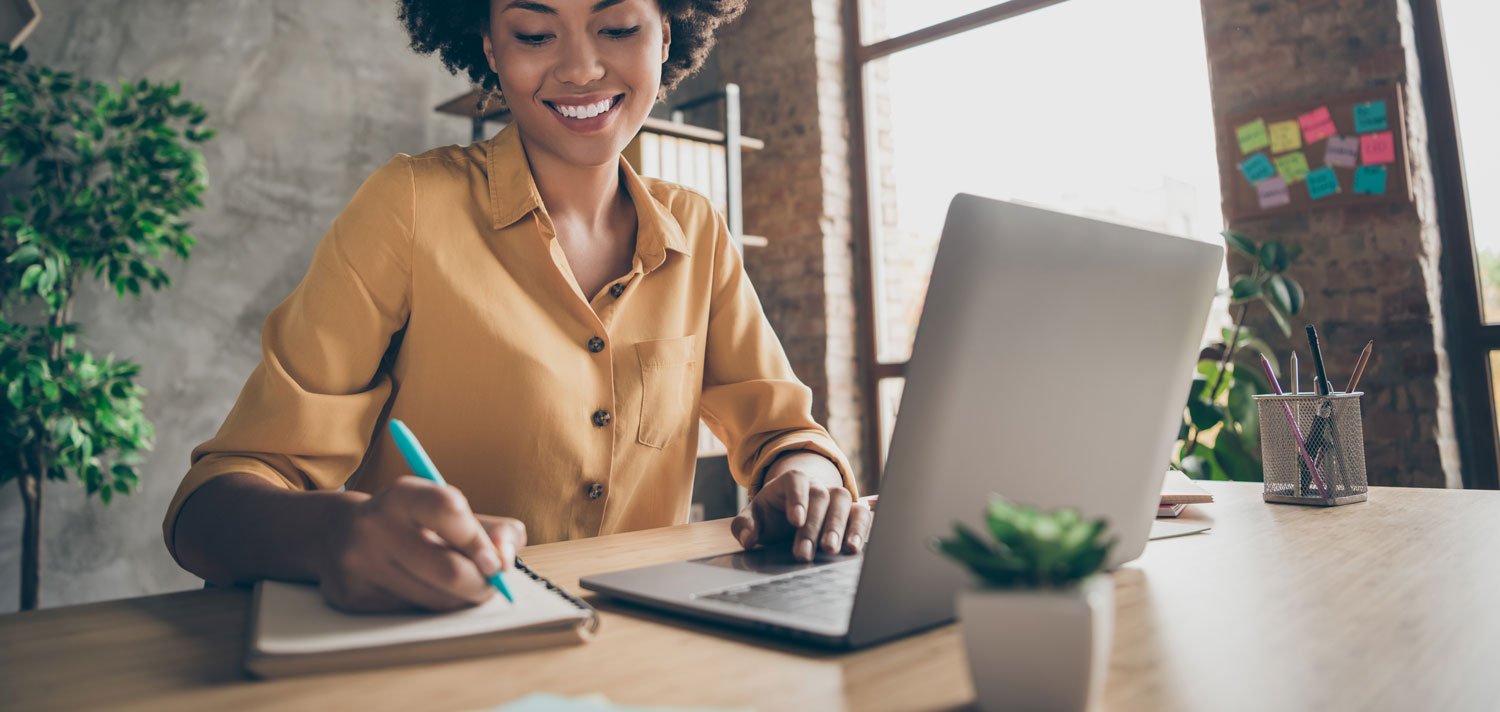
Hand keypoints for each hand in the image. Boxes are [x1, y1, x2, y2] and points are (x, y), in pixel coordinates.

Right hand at [316, 476, 526, 611]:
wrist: (337, 533)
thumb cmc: (412, 522)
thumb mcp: (452, 512)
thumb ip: (494, 530)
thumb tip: (506, 559)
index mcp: (402, 495)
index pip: (450, 510)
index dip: (480, 541)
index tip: (496, 562)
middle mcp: (375, 526)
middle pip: (448, 570)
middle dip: (481, 584)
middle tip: (490, 584)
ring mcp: (360, 563)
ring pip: (435, 599)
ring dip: (461, 599)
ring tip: (462, 587)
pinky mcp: (352, 595)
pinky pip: (413, 612)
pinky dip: (433, 607)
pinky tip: (427, 590)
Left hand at [730, 452, 871, 561]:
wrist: (792, 513)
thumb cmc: (773, 515)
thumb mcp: (754, 517)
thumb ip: (745, 526)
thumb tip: (748, 539)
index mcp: (791, 481)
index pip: (796, 480)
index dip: (797, 498)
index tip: (795, 520)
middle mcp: (817, 485)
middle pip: (820, 496)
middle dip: (813, 526)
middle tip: (805, 552)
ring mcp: (836, 497)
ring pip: (843, 501)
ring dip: (838, 527)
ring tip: (830, 550)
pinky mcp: (851, 512)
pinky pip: (861, 515)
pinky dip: (860, 529)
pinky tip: (852, 548)